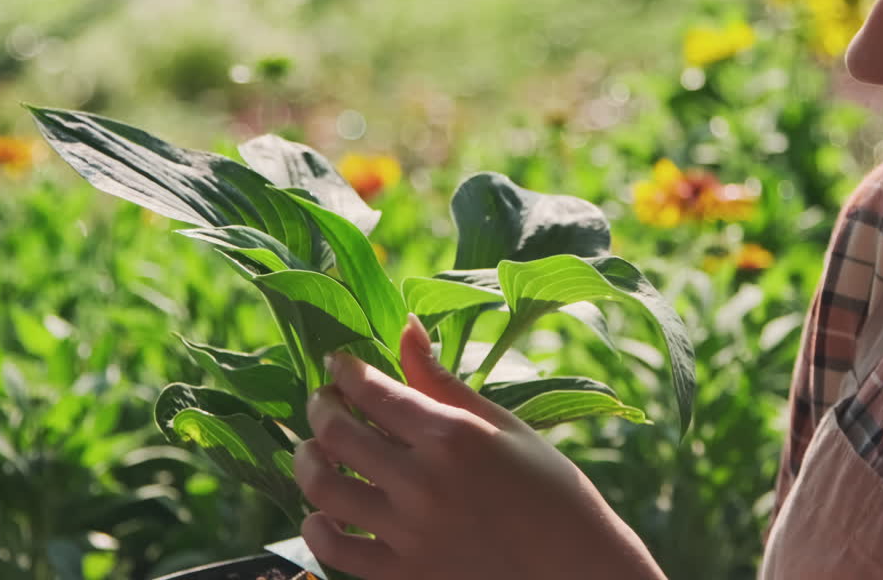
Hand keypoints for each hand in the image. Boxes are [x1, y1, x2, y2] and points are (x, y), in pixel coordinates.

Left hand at [293, 314, 667, 579]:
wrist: (576, 569)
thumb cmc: (549, 489)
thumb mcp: (502, 426)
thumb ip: (442, 381)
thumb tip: (406, 327)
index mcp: (451, 435)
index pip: (371, 391)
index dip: (343, 371)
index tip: (338, 365)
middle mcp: (424, 482)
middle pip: (336, 434)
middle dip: (319, 408)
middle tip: (323, 402)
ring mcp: (410, 533)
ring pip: (324, 489)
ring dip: (306, 462)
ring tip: (314, 452)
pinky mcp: (406, 576)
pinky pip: (335, 551)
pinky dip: (317, 527)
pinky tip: (323, 513)